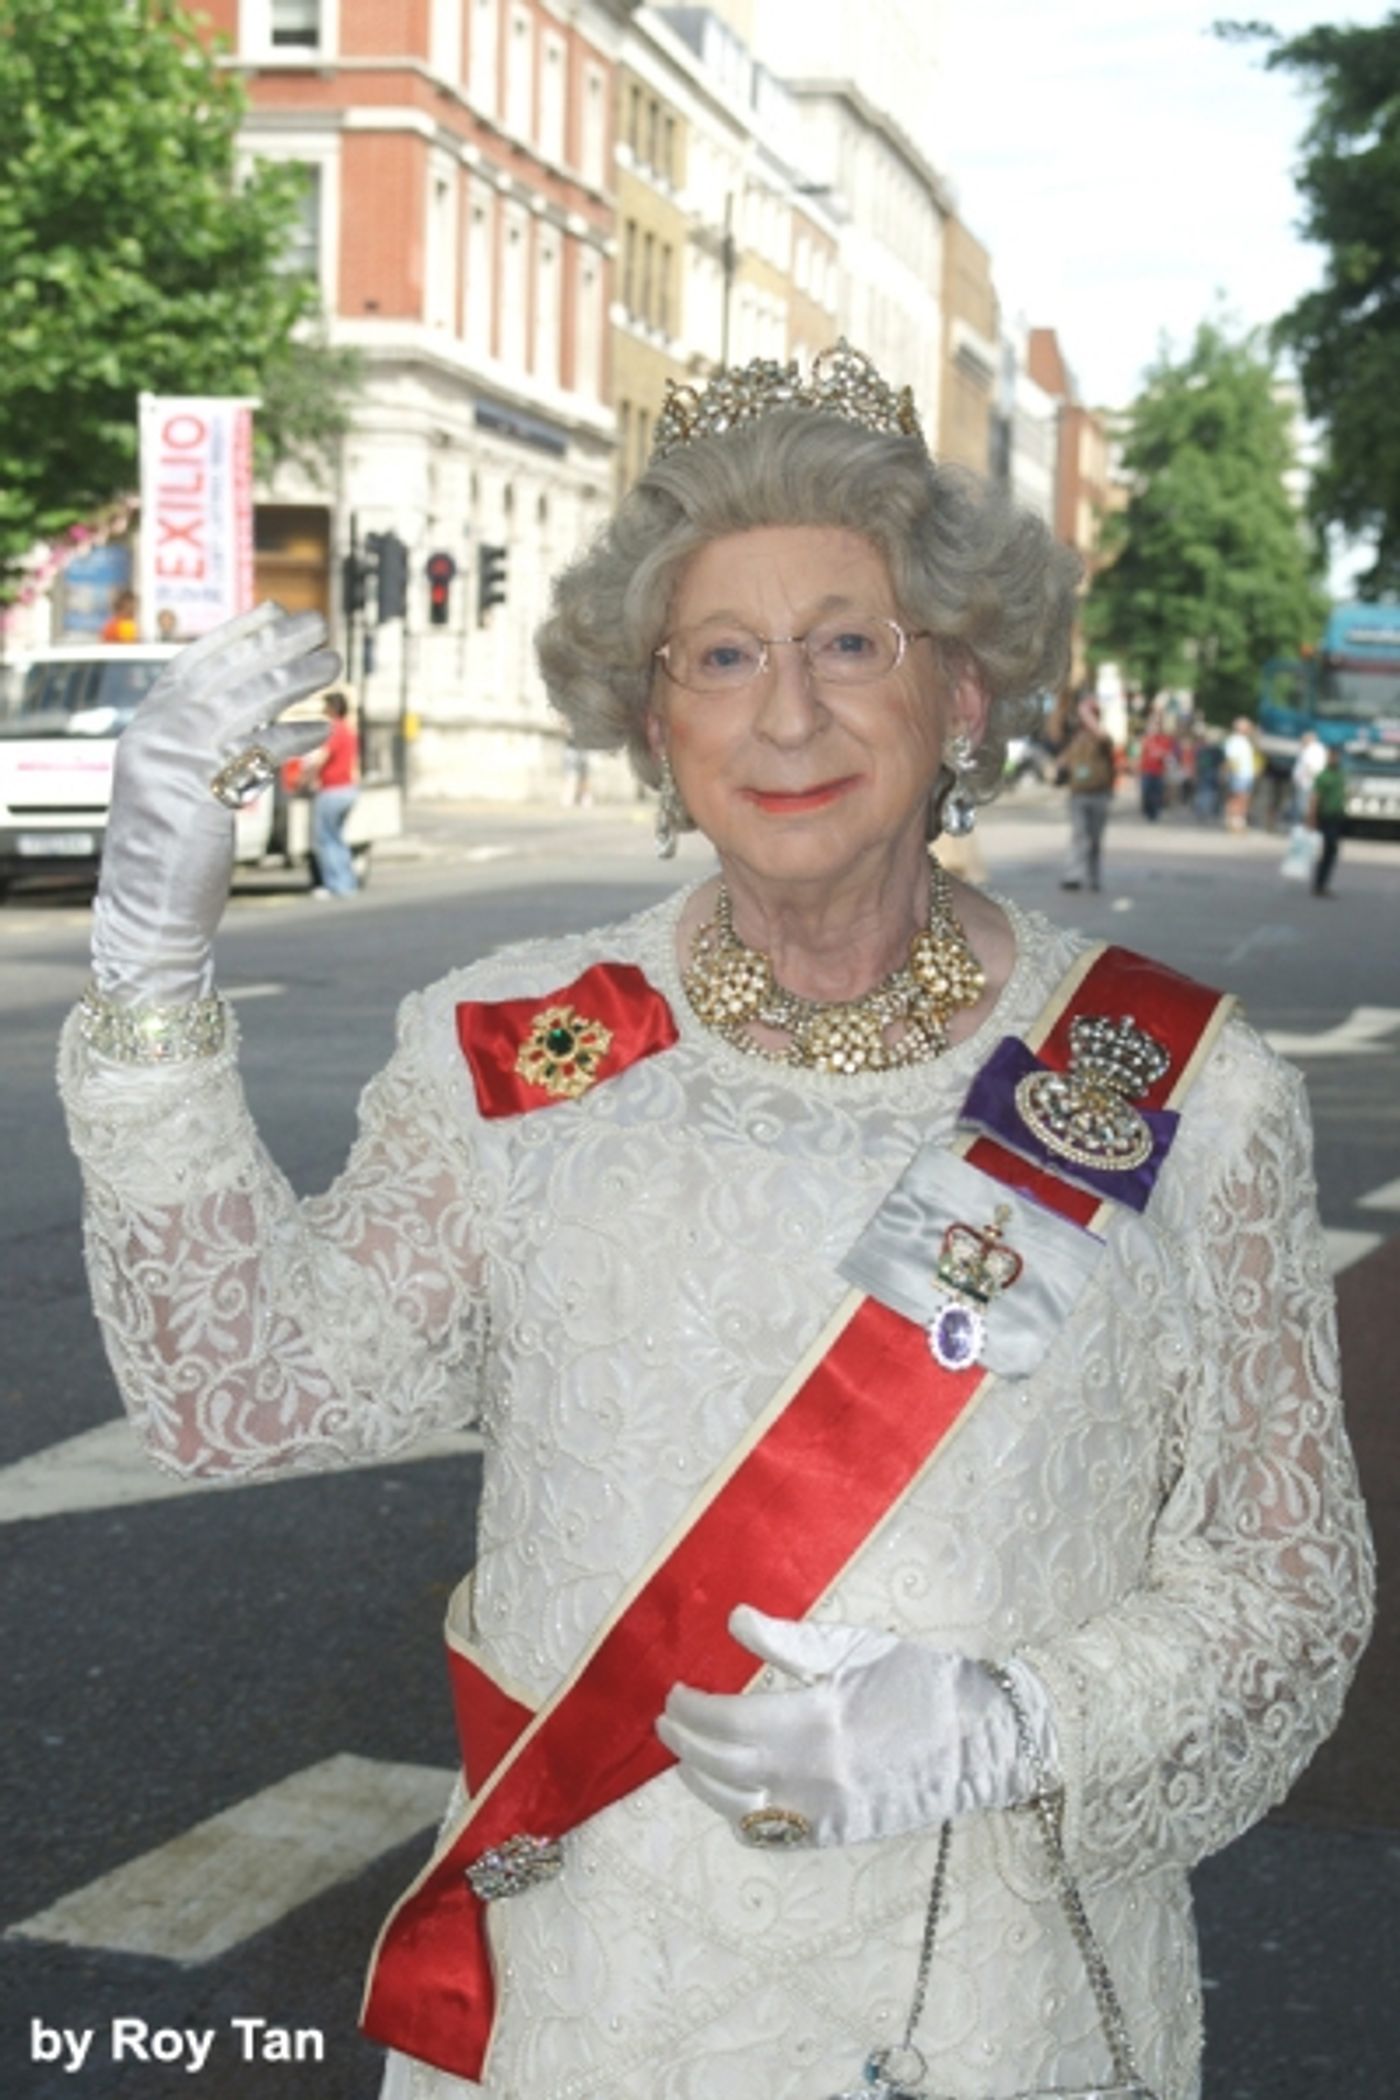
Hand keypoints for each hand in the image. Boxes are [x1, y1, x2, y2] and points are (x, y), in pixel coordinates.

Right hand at [91, 605, 339, 1006]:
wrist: (151, 914)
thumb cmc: (172, 857)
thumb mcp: (181, 788)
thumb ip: (203, 747)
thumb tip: (252, 713)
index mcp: (145, 731)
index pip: (192, 665)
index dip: (236, 636)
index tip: (276, 612)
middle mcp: (153, 738)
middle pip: (223, 675)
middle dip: (275, 645)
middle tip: (320, 626)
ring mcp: (172, 764)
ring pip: (243, 703)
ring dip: (294, 679)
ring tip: (334, 663)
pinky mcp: (199, 794)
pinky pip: (257, 751)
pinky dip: (293, 734)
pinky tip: (323, 726)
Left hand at [656, 1605, 1056, 1847]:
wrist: (983, 1739)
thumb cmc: (921, 1680)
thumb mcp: (856, 1646)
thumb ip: (789, 1641)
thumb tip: (734, 1620)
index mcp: (817, 1720)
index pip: (728, 1721)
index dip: (692, 1708)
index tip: (676, 1692)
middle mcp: (813, 1775)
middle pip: (722, 1765)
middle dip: (685, 1743)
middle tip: (668, 1720)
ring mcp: (823, 1813)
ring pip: (736, 1809)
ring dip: (701, 1782)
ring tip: (686, 1756)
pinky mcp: (837, 1836)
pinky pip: (769, 1836)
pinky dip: (737, 1817)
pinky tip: (729, 1794)